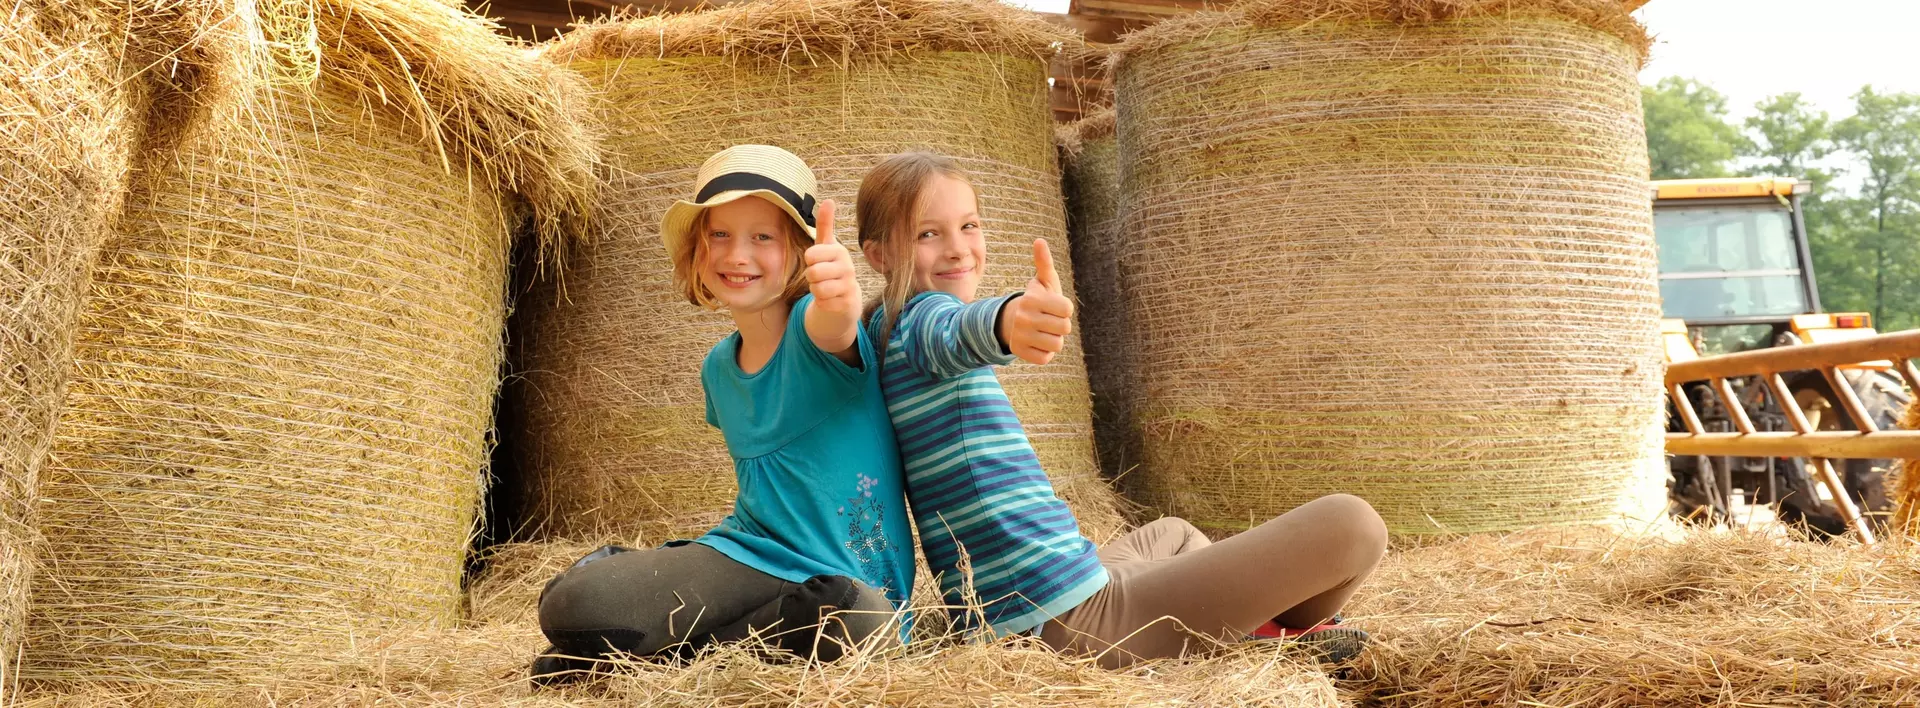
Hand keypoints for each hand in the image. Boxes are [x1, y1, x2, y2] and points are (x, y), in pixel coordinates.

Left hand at [804, 200, 859, 315]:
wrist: (846, 298)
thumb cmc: (832, 268)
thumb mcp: (827, 247)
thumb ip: (826, 225)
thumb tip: (829, 200)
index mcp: (840, 251)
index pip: (810, 255)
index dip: (809, 261)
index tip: (818, 261)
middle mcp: (848, 267)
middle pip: (812, 273)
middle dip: (811, 277)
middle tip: (820, 277)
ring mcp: (849, 286)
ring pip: (817, 289)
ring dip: (816, 290)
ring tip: (825, 287)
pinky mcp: (848, 304)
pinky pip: (823, 303)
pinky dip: (822, 303)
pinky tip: (831, 299)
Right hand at [1000, 238, 1072, 364]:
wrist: (1012, 321)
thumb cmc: (1037, 300)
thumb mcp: (1042, 281)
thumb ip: (1044, 262)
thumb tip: (1039, 241)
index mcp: (1032, 299)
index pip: (1068, 309)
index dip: (1065, 309)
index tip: (1054, 307)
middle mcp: (1024, 317)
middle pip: (1065, 328)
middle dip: (1061, 325)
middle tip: (1049, 320)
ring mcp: (1020, 335)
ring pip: (1056, 345)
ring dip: (1054, 340)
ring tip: (1044, 332)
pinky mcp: (1019, 352)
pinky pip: (1046, 358)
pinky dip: (1045, 352)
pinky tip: (1037, 343)